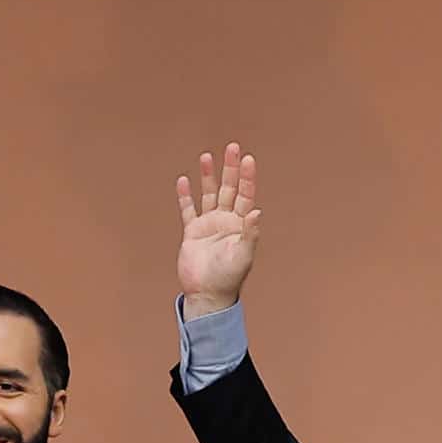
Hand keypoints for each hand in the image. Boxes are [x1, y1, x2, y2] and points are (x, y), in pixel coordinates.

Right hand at [176, 142, 261, 319]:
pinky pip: (188, 210)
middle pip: (229, 189)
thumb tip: (257, 211)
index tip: (248, 158)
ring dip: (208, 177)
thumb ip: (249, 233)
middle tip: (232, 147)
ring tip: (207, 156)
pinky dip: (186, 196)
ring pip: (209, 195)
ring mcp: (209, 226)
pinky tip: (185, 180)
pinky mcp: (192, 233)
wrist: (207, 295)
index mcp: (241, 225)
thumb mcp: (243, 256)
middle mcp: (226, 221)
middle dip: (230, 168)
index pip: (245, 195)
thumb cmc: (229, 278)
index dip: (247, 177)